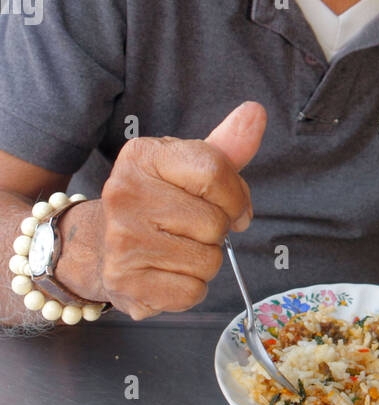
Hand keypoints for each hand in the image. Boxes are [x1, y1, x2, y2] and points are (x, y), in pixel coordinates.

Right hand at [62, 101, 266, 319]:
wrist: (98, 245)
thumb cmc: (156, 202)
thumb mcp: (187, 167)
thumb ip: (226, 146)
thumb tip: (255, 112)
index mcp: (142, 156)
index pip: (214, 171)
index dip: (236, 196)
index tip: (232, 206)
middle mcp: (125, 194)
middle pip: (216, 222)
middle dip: (217, 231)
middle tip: (189, 228)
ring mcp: (122, 241)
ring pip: (208, 261)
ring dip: (204, 261)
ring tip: (175, 249)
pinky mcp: (125, 283)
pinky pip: (192, 292)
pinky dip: (189, 288)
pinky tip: (165, 272)